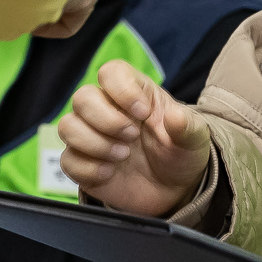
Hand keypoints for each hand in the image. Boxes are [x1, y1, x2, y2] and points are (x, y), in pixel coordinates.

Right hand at [56, 58, 211, 215]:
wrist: (175, 190)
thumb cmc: (180, 153)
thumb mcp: (194, 139)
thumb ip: (187, 127)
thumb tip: (176, 116)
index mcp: (134, 94)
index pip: (111, 72)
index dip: (121, 89)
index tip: (143, 113)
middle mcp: (107, 110)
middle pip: (82, 97)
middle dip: (106, 120)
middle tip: (132, 137)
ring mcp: (92, 137)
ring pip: (67, 127)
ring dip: (95, 143)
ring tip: (122, 156)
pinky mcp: (83, 164)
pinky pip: (67, 160)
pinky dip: (89, 169)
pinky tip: (110, 174)